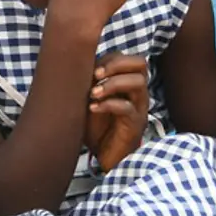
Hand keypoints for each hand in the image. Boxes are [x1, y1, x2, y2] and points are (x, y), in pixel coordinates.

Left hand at [82, 52, 150, 171]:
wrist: (104, 157)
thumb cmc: (97, 128)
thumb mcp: (90, 100)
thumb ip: (90, 83)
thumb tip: (75, 61)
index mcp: (129, 84)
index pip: (128, 58)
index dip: (110, 59)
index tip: (91, 70)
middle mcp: (138, 93)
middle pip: (140, 64)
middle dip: (116, 64)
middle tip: (96, 75)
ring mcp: (139, 109)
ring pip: (137, 83)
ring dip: (112, 84)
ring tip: (93, 94)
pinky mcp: (135, 125)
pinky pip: (128, 108)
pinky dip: (108, 105)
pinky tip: (93, 108)